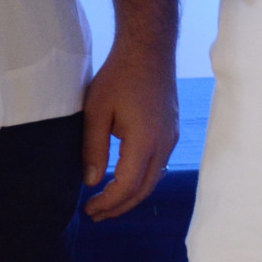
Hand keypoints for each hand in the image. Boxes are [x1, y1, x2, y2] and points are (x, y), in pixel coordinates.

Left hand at [80, 41, 178, 220]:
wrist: (149, 47)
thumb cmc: (119, 75)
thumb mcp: (97, 111)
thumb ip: (93, 149)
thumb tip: (91, 181)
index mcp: (145, 141)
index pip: (127, 186)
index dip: (108, 202)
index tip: (89, 209)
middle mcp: (164, 142)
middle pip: (144, 189)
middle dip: (120, 206)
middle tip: (96, 214)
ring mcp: (172, 135)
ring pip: (154, 177)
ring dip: (132, 194)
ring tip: (108, 201)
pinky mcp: (172, 128)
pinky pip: (159, 163)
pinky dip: (141, 178)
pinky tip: (125, 178)